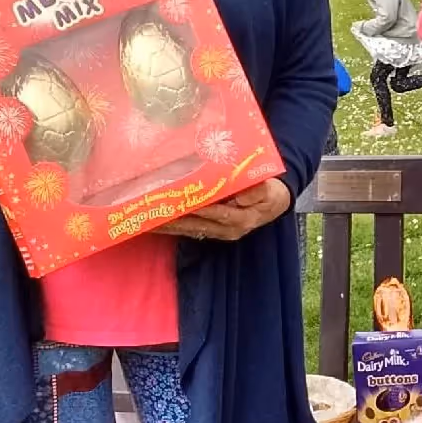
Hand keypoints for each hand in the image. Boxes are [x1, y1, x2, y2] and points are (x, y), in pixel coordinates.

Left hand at [160, 179, 291, 241]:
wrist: (275, 203)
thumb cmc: (270, 192)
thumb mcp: (270, 189)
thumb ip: (257, 191)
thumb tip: (240, 196)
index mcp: (242, 219)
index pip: (218, 213)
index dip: (200, 209)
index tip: (182, 202)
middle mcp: (228, 230)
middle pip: (197, 224)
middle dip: (175, 219)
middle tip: (153, 212)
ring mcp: (219, 232)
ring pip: (191, 229)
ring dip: (169, 225)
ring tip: (147, 219)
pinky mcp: (213, 231)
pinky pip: (191, 230)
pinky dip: (174, 226)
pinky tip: (157, 223)